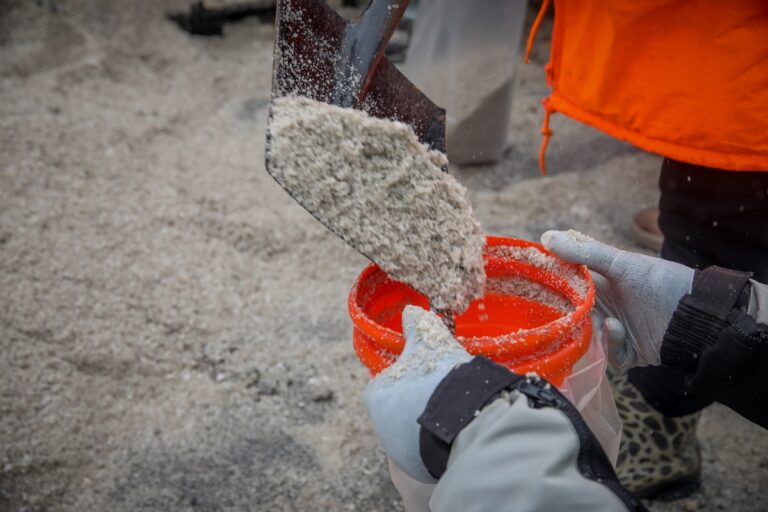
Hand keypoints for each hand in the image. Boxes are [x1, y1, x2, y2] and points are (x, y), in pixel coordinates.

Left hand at [364, 305, 470, 482]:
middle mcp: (381, 428)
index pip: (388, 385)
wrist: (465, 423)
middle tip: (446, 398)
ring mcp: (399, 454)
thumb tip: (410, 310)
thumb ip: (418, 325)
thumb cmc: (443, 379)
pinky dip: (439, 449)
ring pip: (414, 437)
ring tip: (456, 418)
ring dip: (430, 428)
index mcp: (377, 395)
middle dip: (420, 406)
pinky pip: (427, 458)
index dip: (410, 379)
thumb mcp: (430, 341)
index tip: (430, 378)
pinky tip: (458, 437)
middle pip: (401, 413)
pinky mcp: (417, 474)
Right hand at [541, 230, 693, 368]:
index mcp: (598, 286)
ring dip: (590, 330)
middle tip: (556, 312)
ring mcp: (614, 331)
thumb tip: (546, 238)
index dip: (551, 286)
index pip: (566, 287)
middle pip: (572, 316)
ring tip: (598, 318)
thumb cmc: (659, 282)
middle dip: (564, 315)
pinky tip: (617, 328)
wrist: (694, 313)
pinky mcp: (626, 353)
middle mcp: (603, 309)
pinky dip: (611, 344)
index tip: (534, 283)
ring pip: (586, 338)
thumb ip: (584, 252)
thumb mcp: (621, 263)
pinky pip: (609, 355)